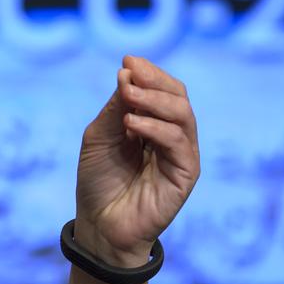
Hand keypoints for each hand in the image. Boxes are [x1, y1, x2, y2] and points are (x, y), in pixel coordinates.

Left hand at [74, 55, 199, 264]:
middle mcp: (172, 136)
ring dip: (154, 100)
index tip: (127, 59)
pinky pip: (178, 143)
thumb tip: (127, 72)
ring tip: (128, 95)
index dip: (149, 72)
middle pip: (178, 97)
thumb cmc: (99, 181)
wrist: (99, 224)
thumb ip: (116, 107)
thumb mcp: (100, 137)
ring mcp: (181, 155)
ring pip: (183, 115)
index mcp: (153, 124)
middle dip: (154, 81)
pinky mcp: (185, 175)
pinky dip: (155, 128)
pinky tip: (131, 125)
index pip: (163, 89)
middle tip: (129, 75)